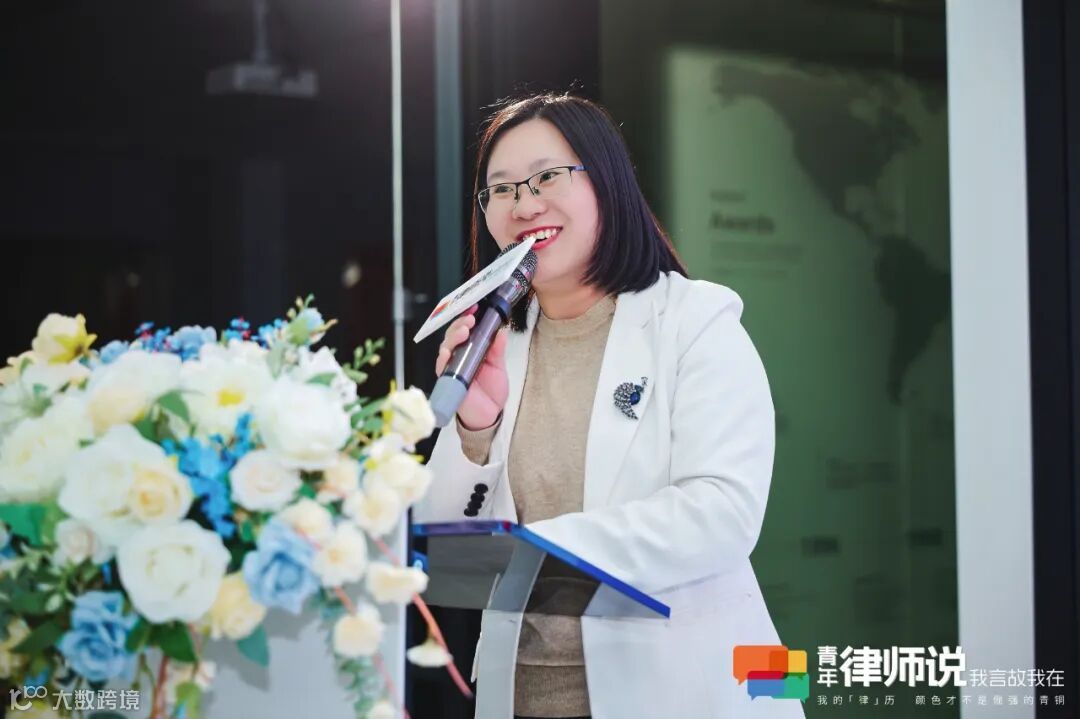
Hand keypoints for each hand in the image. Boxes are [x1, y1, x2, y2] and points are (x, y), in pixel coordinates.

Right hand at [435, 304, 508, 429]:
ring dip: (453, 337)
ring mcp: (452, 368)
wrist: (490, 416)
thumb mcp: (499, 367)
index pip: (465, 329)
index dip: (467, 316)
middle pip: (453, 335)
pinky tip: (447, 352)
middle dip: (460, 324)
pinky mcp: (449, 381)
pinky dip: (443, 359)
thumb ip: (498, 350)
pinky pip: (441, 368)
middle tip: (470, 318)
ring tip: (464, 330)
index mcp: (471, 350)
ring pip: (446, 347)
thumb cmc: (491, 391)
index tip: (476, 307)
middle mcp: (459, 356)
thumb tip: (501, 331)